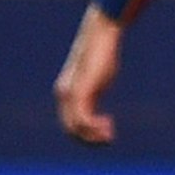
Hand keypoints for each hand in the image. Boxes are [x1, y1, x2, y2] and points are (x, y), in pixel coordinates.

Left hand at [55, 6, 121, 146]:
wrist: (100, 36)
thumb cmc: (101, 54)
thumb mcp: (95, 78)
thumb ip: (92, 91)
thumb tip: (94, 95)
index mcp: (65, 93)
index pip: (70, 123)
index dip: (88, 133)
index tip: (107, 130)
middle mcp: (64, 95)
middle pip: (71, 130)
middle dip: (90, 139)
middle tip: (110, 138)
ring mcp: (70, 94)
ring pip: (75, 129)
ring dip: (94, 136)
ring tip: (110, 134)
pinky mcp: (80, 92)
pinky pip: (83, 120)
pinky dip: (95, 127)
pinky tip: (108, 124)